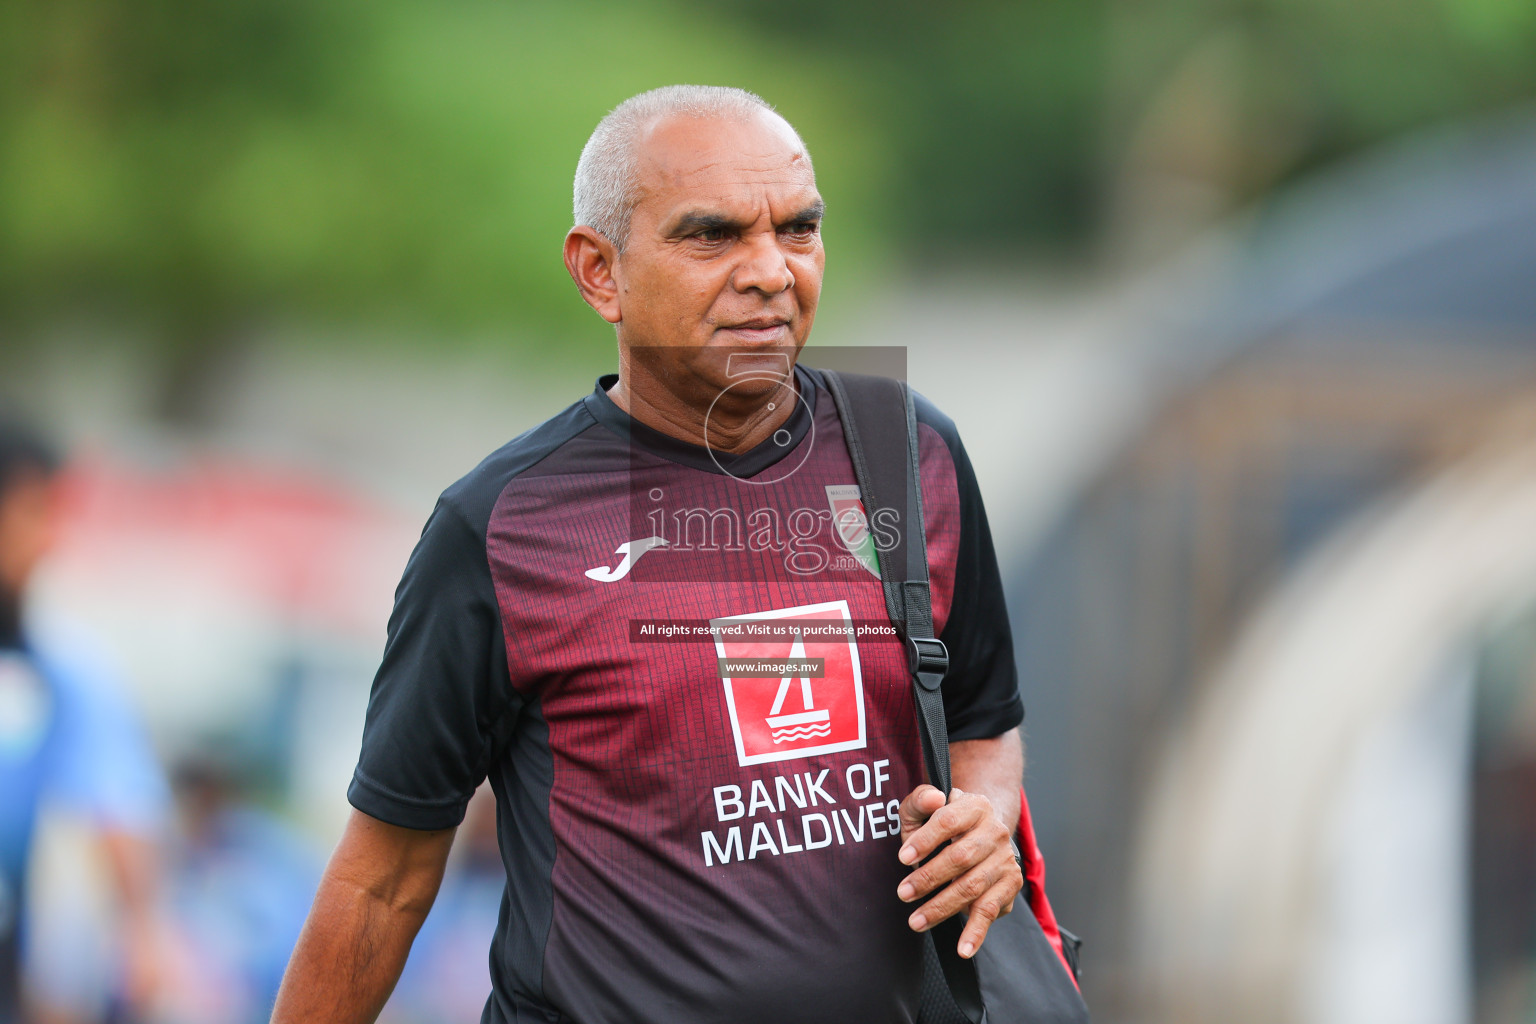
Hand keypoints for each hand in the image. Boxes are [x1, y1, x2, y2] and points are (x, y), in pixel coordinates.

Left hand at [895, 785, 1021, 958]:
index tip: (903, 858)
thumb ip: (921, 800)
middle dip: (929, 878)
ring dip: (942, 907)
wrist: (980, 832)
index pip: (948, 821)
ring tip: (916, 921)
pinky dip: (977, 932)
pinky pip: (991, 911)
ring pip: (972, 886)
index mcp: (975, 806)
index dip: (925, 840)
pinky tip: (963, 949)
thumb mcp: (924, 808)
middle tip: (903, 893)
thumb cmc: (943, 823)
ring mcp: (1005, 860)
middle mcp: (995, 832)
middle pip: (960, 857)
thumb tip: (933, 799)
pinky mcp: (1010, 886)